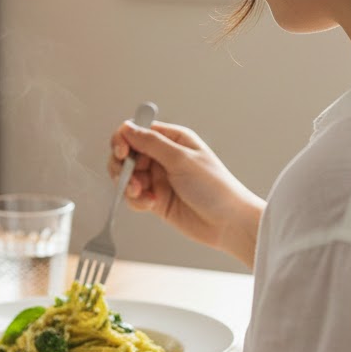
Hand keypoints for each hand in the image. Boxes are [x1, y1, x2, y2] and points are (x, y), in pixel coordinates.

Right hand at [108, 120, 264, 266]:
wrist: (228, 223)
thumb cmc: (215, 187)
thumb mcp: (181, 159)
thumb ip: (151, 143)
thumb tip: (127, 128)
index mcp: (172, 140)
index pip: (137, 131)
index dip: (124, 139)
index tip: (121, 152)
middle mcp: (163, 157)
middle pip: (126, 154)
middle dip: (123, 166)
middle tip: (129, 177)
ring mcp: (158, 179)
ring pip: (127, 176)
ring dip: (128, 185)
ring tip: (142, 193)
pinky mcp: (155, 200)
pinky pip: (133, 197)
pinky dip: (137, 200)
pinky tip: (151, 204)